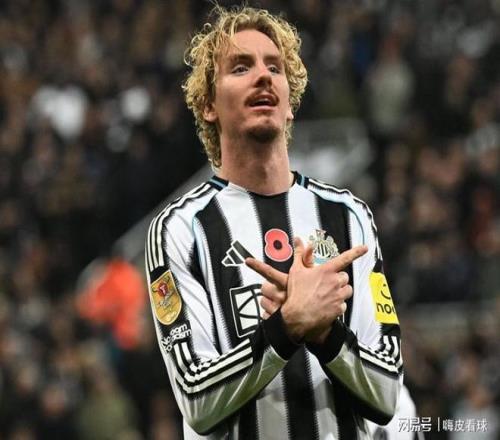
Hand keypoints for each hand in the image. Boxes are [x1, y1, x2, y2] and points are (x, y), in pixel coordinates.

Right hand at [246, 238, 366, 342]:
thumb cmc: (296, 293)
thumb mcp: (296, 271)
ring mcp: (338, 296)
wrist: (296, 316)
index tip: (364, 248)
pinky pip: (343, 304)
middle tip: (327, 284)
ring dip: (341, 291)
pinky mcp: (339, 308)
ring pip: (347, 290)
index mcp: (326, 271)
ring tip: (328, 294)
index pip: (344, 258)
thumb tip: (298, 239)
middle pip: (345, 277)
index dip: (356, 252)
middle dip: (338, 279)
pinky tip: (327, 306)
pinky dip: (337, 305)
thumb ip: (300, 254)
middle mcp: (335, 282)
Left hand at [246, 243, 313, 317]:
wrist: (321, 325)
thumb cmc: (319, 301)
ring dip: (271, 303)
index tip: (248, 261)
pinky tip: (282, 314)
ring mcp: (278, 309)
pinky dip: (272, 315)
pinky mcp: (275, 321)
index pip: (269, 272)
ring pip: (264, 302)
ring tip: (282, 304)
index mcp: (288, 283)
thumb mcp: (315, 277)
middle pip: (264, 287)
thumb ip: (306, 259)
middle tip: (279, 291)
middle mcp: (281, 295)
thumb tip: (303, 242)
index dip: (257, 265)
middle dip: (270, 289)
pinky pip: (266, 315)